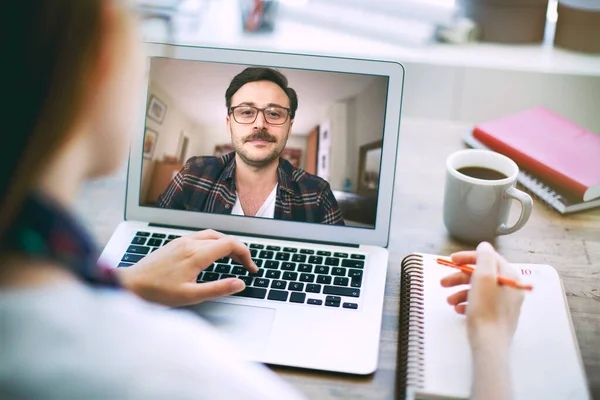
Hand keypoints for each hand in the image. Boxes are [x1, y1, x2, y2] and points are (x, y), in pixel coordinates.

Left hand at [116, 230, 257, 306]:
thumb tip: (239, 283)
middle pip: (223, 238)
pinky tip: (212, 255)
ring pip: (212, 235)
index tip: (251, 269)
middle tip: (245, 266)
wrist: (131, 285)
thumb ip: (218, 289)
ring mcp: (182, 241)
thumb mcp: (191, 296)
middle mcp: (190, 243)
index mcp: (196, 254)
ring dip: (226, 244)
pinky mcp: (175, 243)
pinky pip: (200, 236)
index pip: (230, 244)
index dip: (246, 255)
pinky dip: (213, 243)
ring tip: (232, 259)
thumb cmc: (158, 292)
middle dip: (238, 250)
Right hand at [440, 242, 523, 349]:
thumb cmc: (486, 309)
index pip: (488, 258)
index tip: (451, 260)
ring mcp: (505, 304)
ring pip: (479, 290)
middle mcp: (510, 289)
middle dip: (460, 278)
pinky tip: (458, 310)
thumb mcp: (483, 278)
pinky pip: (481, 304)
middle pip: (482, 275)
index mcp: (509, 277)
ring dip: (461, 292)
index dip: (468, 257)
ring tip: (449, 301)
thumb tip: (484, 245)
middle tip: (443, 283)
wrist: (490, 345)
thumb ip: (484, 258)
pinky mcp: (498, 317)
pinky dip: (468, 304)